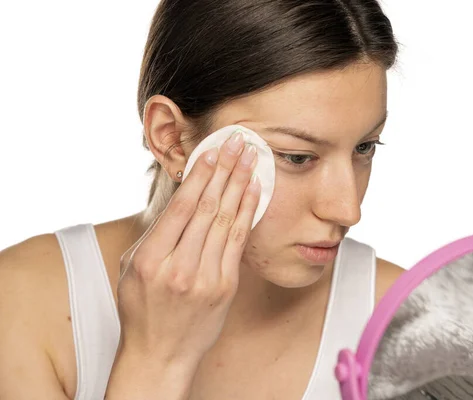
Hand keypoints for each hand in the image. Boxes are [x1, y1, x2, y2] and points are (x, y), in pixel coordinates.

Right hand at [117, 131, 259, 368]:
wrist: (161, 353)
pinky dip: (247, 213)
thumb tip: (183, 194)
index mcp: (151, 259)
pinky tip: (254, 191)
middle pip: (208, 208)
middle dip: (226, 170)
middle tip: (239, 143)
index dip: (200, 176)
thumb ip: (156, 233)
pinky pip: (239, 242)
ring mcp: (206, 278)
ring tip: (251, 159)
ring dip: (240, 185)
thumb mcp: (133, 268)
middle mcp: (180, 267)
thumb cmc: (143, 308)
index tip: (212, 151)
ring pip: (227, 221)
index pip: (181, 207)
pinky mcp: (226, 286)